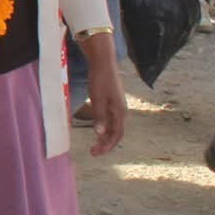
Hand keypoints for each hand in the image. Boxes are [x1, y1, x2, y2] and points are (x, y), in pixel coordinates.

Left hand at [76, 37, 127, 154]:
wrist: (103, 62)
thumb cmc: (100, 79)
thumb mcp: (97, 99)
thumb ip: (99, 117)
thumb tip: (100, 134)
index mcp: (120, 112)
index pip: (116, 135)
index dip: (107, 146)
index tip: (96, 153)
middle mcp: (122, 111)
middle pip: (116, 133)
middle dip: (106, 144)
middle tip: (93, 152)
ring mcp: (118, 106)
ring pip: (114, 127)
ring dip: (105, 137)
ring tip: (94, 144)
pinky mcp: (113, 102)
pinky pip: (111, 119)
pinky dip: (105, 127)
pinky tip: (97, 129)